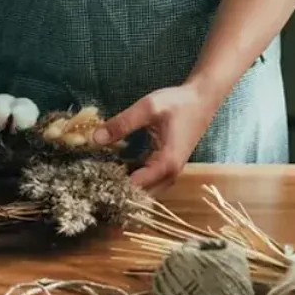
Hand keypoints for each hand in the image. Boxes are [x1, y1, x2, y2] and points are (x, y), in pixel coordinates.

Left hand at [93, 83, 218, 192]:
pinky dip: (133, 178)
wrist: (202, 99)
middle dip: (118, 190)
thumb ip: (122, 124)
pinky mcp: (168, 167)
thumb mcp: (147, 108)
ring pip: (146, 190)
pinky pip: (150, 181)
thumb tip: (94, 139)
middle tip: (94, 180)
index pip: (135, 187)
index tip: (92, 180)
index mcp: (166, 164)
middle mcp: (170, 174)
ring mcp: (171, 172)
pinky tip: (116, 168)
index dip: (113, 186)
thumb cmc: (178, 103)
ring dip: (126, 186)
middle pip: (141, 195)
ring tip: (102, 176)